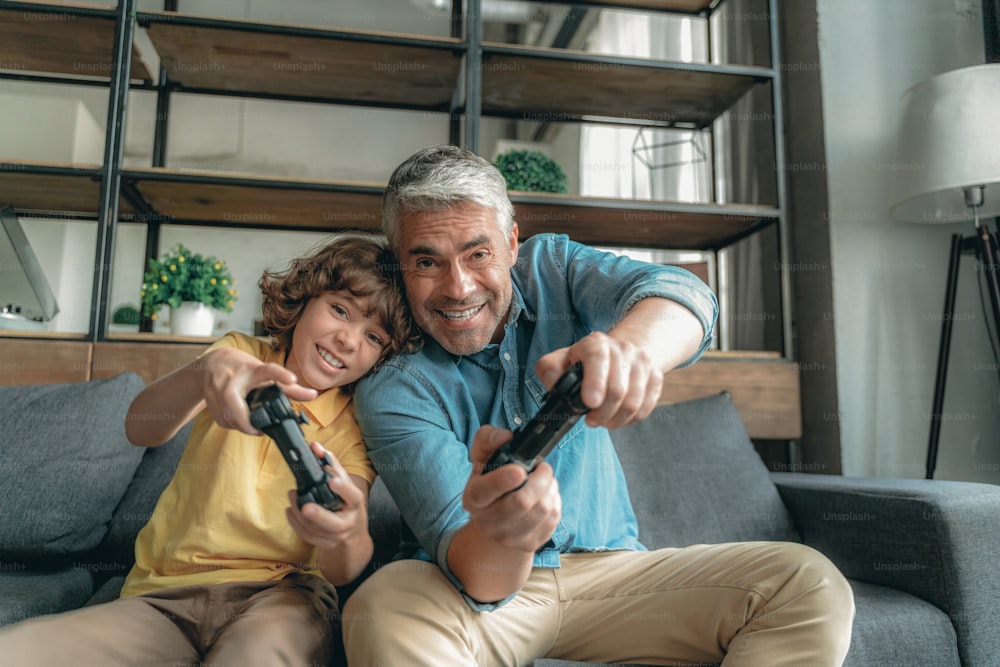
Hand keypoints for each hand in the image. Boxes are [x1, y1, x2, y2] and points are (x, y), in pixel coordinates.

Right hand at [198, 347, 317, 433]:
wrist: (210, 365)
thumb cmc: (242, 368)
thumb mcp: (265, 374)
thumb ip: (289, 388)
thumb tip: (313, 395)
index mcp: (253, 370)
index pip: (268, 371)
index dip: (280, 375)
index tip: (292, 378)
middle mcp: (233, 380)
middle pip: (239, 409)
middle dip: (249, 424)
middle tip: (261, 429)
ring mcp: (218, 391)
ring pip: (231, 419)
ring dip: (243, 426)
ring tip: (252, 425)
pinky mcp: (209, 402)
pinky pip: (224, 421)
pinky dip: (233, 424)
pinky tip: (239, 421)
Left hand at [285, 442, 367, 549]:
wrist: (352, 533)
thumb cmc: (348, 504)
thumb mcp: (346, 484)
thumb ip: (331, 464)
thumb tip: (315, 446)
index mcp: (355, 504)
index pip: (352, 496)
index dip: (343, 489)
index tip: (332, 481)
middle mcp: (347, 522)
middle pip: (332, 523)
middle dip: (318, 515)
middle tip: (305, 506)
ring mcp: (336, 536)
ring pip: (314, 529)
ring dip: (299, 514)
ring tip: (292, 497)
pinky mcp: (324, 543)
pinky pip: (306, 536)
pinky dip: (295, 523)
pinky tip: (290, 510)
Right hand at [462, 426, 560, 553]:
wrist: (494, 526)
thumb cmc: (489, 485)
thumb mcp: (482, 460)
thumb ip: (487, 439)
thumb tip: (505, 436)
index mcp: (474, 498)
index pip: (486, 491)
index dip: (503, 480)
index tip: (520, 470)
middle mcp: (488, 521)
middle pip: (522, 502)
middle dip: (540, 479)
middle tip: (544, 468)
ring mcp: (509, 537)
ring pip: (542, 509)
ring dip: (551, 488)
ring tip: (546, 480)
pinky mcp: (529, 544)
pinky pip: (553, 519)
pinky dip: (555, 502)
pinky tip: (547, 496)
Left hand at [535, 331, 662, 429]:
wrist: (617, 353)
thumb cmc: (583, 362)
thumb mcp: (559, 361)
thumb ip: (549, 370)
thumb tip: (554, 383)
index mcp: (596, 343)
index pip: (598, 359)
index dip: (595, 382)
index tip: (590, 403)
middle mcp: (622, 349)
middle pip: (617, 390)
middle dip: (602, 413)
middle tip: (591, 420)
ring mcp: (641, 362)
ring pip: (633, 402)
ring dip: (615, 419)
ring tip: (603, 420)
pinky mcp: (655, 376)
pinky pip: (645, 407)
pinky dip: (630, 419)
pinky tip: (618, 416)